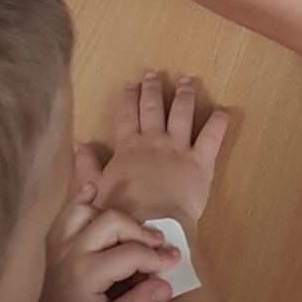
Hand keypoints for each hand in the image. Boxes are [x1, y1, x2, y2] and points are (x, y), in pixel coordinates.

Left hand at [25, 194, 180, 301]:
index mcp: (86, 274)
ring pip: (90, 210)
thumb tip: (167, 284)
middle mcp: (72, 251)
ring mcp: (60, 243)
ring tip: (131, 234)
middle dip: (141, 233)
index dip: (157, 257)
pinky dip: (83, 199)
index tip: (175, 261)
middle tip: (158, 247)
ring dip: (115, 218)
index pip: (130, 254)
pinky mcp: (54, 241)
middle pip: (113, 222)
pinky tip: (95, 191)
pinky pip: (67, 211)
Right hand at [85, 72, 229, 229]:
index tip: (130, 85)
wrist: (152, 226)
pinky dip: (219, 122)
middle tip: (154, 74)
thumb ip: (87, 165)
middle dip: (152, 88)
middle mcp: (153, 141)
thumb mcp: (96, 188)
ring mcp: (178, 148)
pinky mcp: (201, 161)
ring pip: (182, 113)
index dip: (129, 97)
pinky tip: (223, 110)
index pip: (127, 114)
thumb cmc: (122, 212)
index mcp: (128, 147)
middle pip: (153, 107)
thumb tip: (78, 144)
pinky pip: (212, 136)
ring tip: (186, 81)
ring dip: (184, 95)